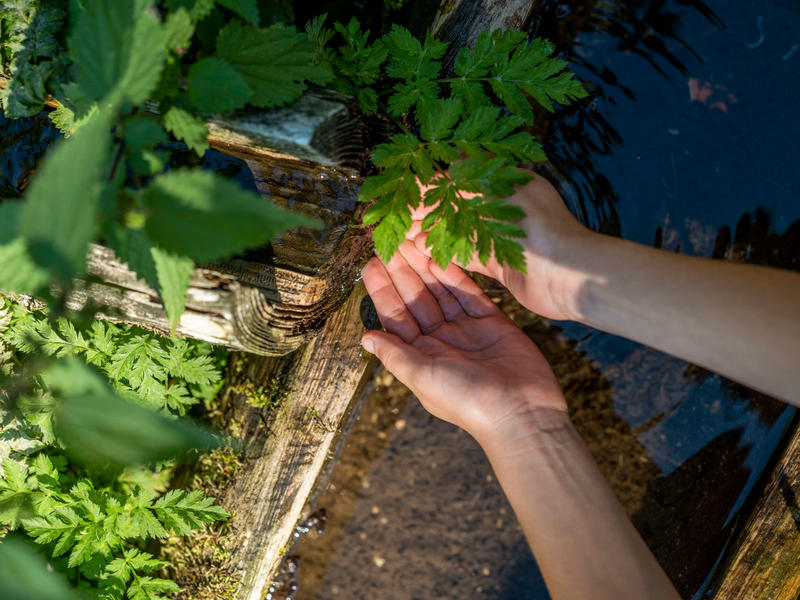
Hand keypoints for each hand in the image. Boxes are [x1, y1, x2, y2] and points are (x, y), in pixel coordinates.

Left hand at [360, 240, 566, 443]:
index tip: (371, 262)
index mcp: (420, 356)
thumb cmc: (468, 403)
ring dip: (426, 267)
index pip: (395, 316)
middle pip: (417, 299)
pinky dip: (456, 275)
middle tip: (392, 239)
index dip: (383, 290)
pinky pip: (470, 293)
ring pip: (442, 292)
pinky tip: (442, 254)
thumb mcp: (423, 377)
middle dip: (403, 271)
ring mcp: (467, 330)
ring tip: (414, 238)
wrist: (522, 414)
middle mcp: (441, 341)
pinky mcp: (493, 322)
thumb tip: (364, 337)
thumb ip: (394, 354)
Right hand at [411, 174, 592, 321]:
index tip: (400, 190)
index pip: (457, 176)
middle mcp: (502, 205)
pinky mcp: (500, 262)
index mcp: (505, 179)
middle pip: (454, 204)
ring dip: (430, 233)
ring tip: (401, 235)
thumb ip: (455, 187)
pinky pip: (467, 255)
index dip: (428, 183)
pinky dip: (445, 254)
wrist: (570, 274)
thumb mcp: (490, 196)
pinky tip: (422, 252)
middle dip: (424, 211)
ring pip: (457, 230)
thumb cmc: (536, 226)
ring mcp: (501, 234)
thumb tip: (422, 178)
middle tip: (393, 218)